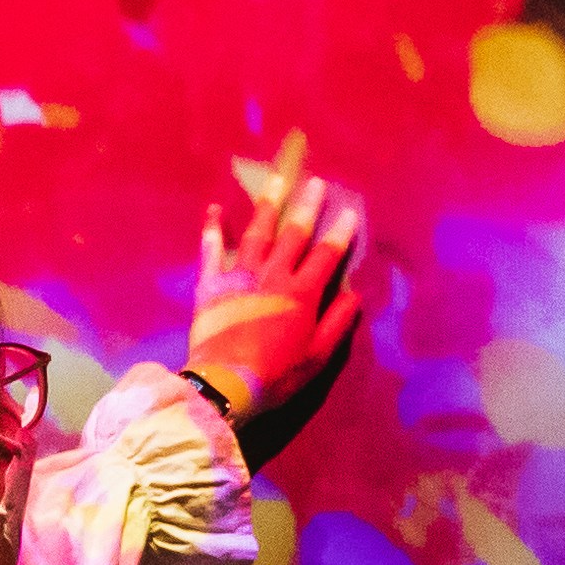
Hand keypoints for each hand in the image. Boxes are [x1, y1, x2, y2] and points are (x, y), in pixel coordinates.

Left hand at [182, 148, 370, 461]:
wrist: (225, 384)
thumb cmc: (277, 375)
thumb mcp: (318, 356)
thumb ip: (337, 323)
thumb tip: (354, 295)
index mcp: (301, 294)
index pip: (326, 256)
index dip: (340, 233)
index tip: (349, 211)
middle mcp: (272, 276)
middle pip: (293, 234)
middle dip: (306, 207)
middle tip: (315, 182)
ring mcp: (239, 276)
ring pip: (256, 233)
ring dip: (267, 205)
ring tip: (276, 180)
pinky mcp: (210, 285)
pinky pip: (212, 251)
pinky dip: (213, 229)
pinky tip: (215, 209)